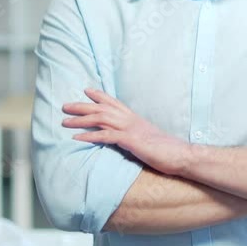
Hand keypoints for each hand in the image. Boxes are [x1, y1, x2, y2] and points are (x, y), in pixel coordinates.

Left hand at [62, 88, 190, 175]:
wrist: (182, 155)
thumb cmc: (168, 151)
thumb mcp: (149, 139)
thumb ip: (137, 136)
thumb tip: (128, 140)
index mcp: (136, 119)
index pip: (115, 103)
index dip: (99, 96)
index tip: (86, 90)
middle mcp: (132, 120)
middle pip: (102, 108)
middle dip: (82, 106)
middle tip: (64, 106)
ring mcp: (131, 129)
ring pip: (101, 119)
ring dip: (80, 120)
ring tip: (64, 122)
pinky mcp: (131, 141)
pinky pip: (106, 136)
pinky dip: (90, 136)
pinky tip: (77, 139)